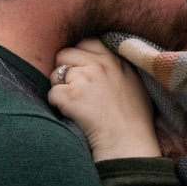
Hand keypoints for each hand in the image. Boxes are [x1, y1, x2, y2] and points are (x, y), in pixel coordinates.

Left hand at [48, 38, 160, 161]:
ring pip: (55, 75)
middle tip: (75, 89)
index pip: (87, 42)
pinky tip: (72, 115)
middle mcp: (99, 63)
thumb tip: (100, 59)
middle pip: (65, 54)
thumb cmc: (134, 118)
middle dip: (65, 70)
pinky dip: (57, 106)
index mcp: (114, 59)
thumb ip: (118, 66)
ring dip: (60, 89)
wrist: (128, 143)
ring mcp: (84, 78)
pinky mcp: (70, 95)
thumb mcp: (134, 82)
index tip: (81, 69)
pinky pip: (52, 94)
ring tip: (77, 105)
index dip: (79, 55)